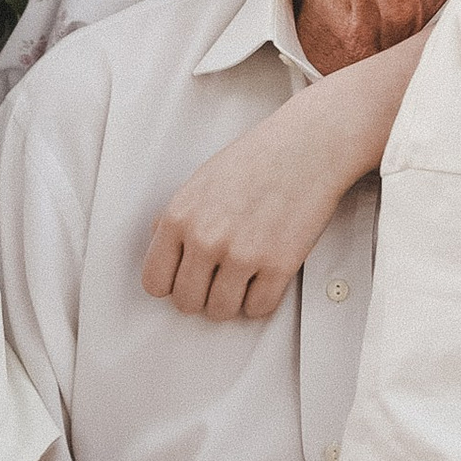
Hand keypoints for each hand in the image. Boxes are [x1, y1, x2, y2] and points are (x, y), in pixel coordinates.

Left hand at [144, 84, 367, 324]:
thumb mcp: (199, 182)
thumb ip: (177, 219)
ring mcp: (242, 254)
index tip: (187, 278)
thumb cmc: (255, 162)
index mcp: (179, 217)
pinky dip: (262, 300)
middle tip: (219, 280)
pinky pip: (258, 309)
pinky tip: (266, 278)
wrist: (306, 148)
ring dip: (232, 301)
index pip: (155, 282)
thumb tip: (161, 249)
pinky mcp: (278, 266)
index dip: (171, 285)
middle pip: (186, 302)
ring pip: (221, 311)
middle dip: (202, 295)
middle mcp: (205, 239)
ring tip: (243, 278)